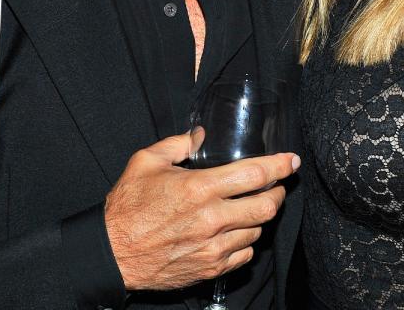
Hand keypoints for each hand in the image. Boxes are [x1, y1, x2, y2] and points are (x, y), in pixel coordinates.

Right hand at [104, 133, 299, 290]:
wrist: (113, 252)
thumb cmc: (127, 206)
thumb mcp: (145, 162)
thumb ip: (176, 144)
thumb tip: (200, 135)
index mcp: (198, 188)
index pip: (254, 175)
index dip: (279, 166)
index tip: (290, 161)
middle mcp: (211, 219)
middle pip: (267, 207)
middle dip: (278, 193)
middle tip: (275, 186)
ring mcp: (213, 247)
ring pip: (257, 232)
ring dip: (259, 218)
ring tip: (249, 207)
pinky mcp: (211, 269)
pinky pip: (244, 255)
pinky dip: (246, 242)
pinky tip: (234, 232)